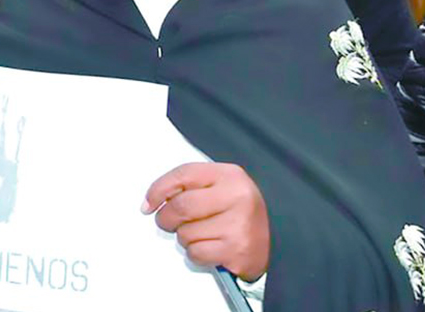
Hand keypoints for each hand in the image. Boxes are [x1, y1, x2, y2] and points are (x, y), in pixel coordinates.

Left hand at [143, 162, 269, 280]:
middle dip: (166, 218)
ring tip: (202, 234)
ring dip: (185, 237)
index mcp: (230, 175)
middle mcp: (237, 197)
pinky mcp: (237, 250)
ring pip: (185, 233)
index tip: (148, 203)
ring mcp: (239, 224)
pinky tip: (210, 247)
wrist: (280, 238)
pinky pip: (196, 253)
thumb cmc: (241, 212)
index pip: (182, 175)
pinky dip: (196, 253)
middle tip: (169, 222)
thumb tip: (151, 202)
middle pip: (180, 206)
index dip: (158, 190)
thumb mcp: (220, 187)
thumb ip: (189, 186)